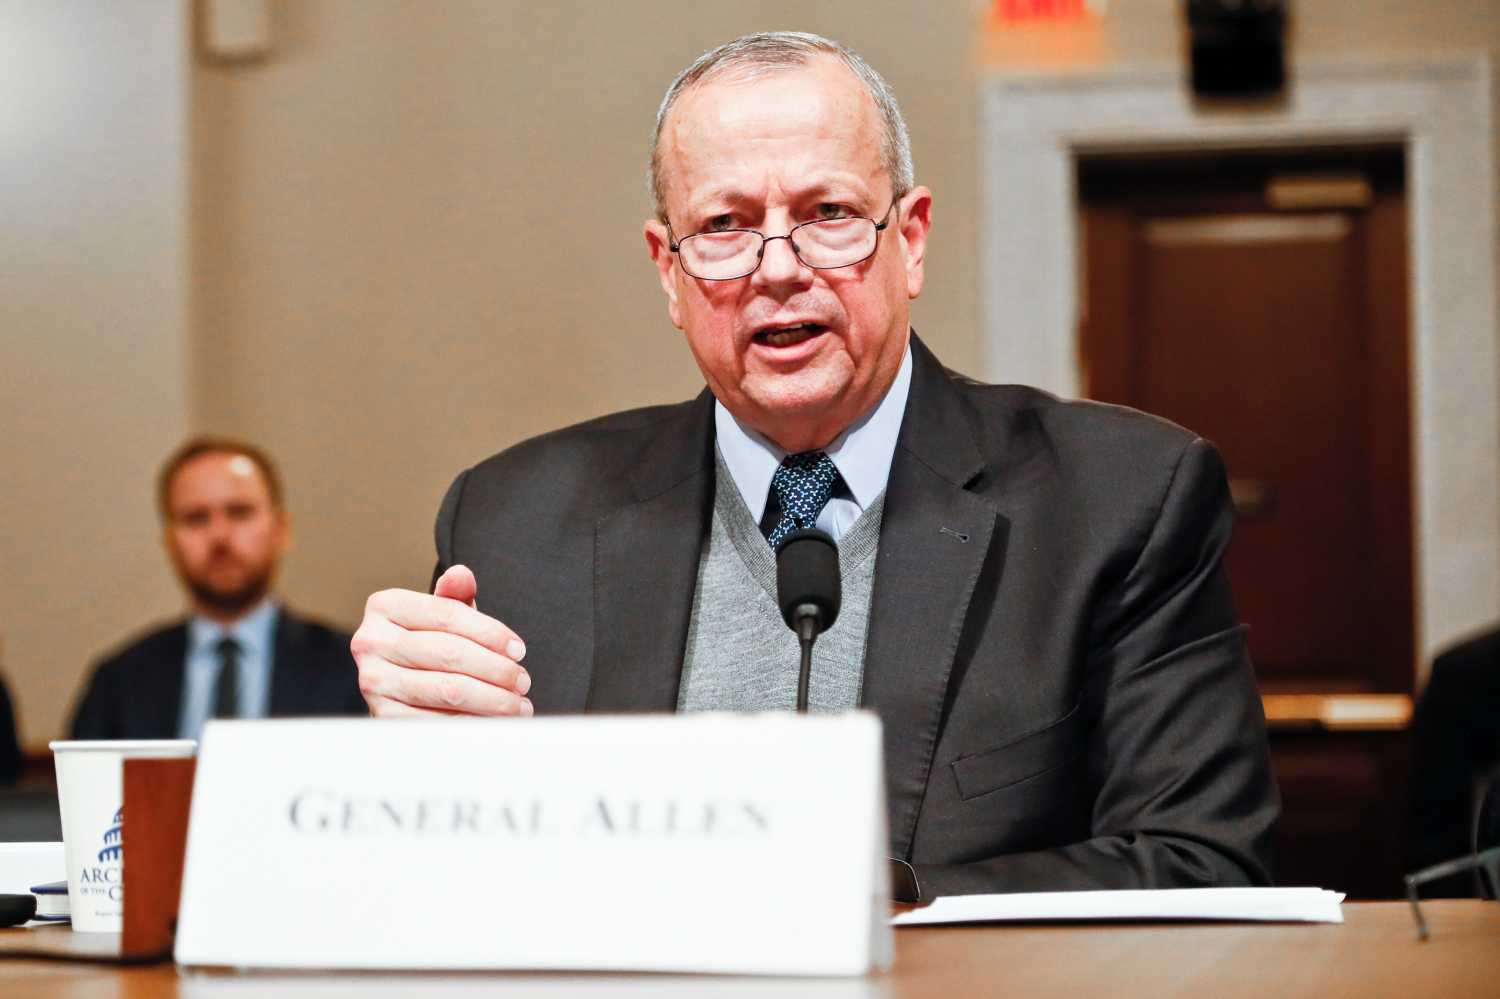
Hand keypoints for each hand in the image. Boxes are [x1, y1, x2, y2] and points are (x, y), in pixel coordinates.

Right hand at [352, 565, 532, 717]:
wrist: (400, 688)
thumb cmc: (430, 645)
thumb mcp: (442, 616)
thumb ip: (455, 595)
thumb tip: (462, 575)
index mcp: (384, 605)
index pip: (448, 614)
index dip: (491, 633)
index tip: (519, 650)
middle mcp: (370, 641)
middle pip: (450, 653)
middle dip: (497, 670)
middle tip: (523, 681)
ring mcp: (373, 680)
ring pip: (449, 689)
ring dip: (493, 700)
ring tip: (517, 704)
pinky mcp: (382, 716)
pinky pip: (439, 721)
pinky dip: (472, 722)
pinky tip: (493, 721)